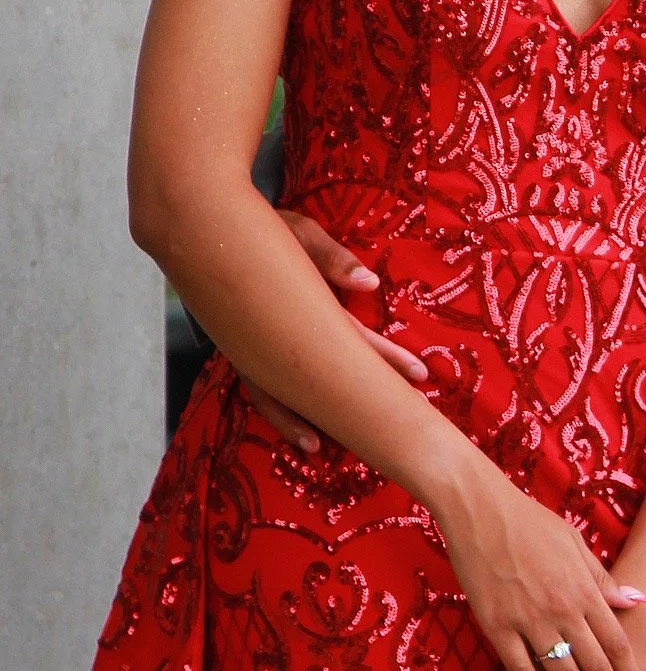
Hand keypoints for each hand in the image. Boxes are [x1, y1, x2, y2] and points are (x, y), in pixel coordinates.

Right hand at [237, 211, 430, 452]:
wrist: (200, 223)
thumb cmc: (259, 224)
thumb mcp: (296, 231)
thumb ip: (331, 257)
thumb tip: (369, 283)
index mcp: (293, 303)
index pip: (348, 337)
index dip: (386, 357)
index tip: (420, 375)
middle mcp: (267, 332)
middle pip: (317, 375)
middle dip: (353, 401)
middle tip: (388, 423)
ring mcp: (248, 343)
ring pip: (273, 391)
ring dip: (293, 419)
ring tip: (314, 446)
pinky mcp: (239, 347)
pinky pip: (256, 384)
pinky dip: (271, 406)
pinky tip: (287, 424)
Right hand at [431, 462, 645, 670]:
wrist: (480, 509)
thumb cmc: (529, 522)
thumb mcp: (576, 544)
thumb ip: (604, 579)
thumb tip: (638, 599)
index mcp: (586, 589)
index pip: (617, 642)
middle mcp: (564, 609)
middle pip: (597, 666)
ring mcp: (531, 621)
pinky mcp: (498, 627)